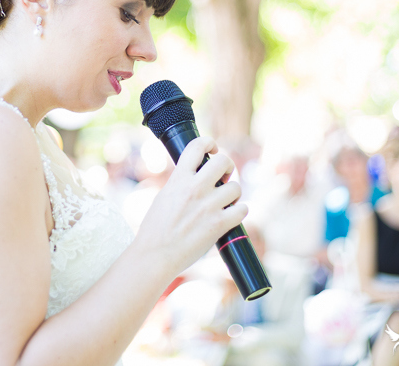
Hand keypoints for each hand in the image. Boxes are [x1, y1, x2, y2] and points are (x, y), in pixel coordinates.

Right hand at [134, 137, 247, 279]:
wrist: (155, 255)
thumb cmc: (156, 229)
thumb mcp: (164, 196)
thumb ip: (180, 183)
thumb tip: (195, 175)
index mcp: (179, 179)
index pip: (197, 146)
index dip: (209, 142)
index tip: (212, 149)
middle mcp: (195, 188)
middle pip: (223, 161)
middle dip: (228, 167)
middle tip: (224, 177)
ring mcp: (208, 206)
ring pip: (236, 187)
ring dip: (233, 194)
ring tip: (225, 202)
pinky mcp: (218, 224)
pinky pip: (243, 209)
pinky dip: (240, 212)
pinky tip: (231, 215)